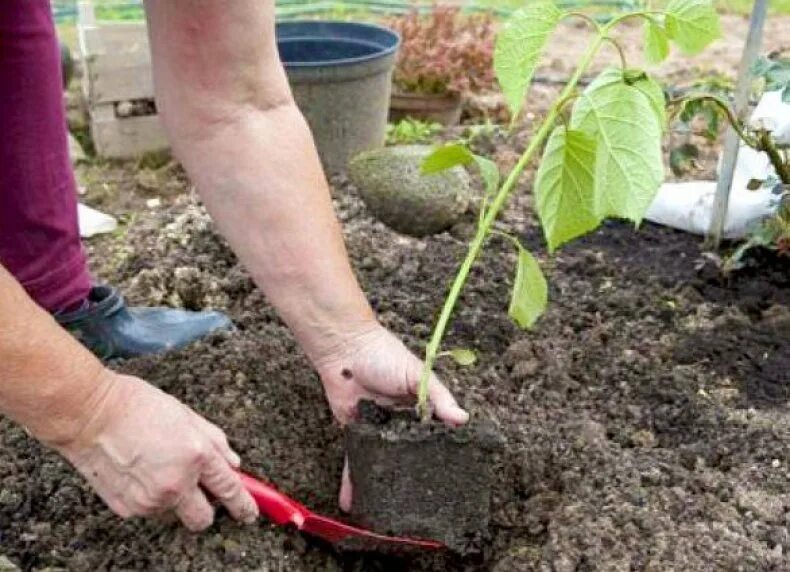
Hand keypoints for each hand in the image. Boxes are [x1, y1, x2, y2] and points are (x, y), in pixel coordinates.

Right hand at [56, 371, 258, 530]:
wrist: (88, 414)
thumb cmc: (135, 405)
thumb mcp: (186, 414)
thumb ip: (215, 441)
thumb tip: (233, 463)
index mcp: (196, 455)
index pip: (230, 490)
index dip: (245, 505)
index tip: (251, 513)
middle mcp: (176, 483)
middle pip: (204, 519)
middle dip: (208, 509)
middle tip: (202, 491)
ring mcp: (150, 499)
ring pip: (175, 513)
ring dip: (175, 499)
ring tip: (159, 466)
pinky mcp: (127, 508)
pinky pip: (150, 510)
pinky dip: (151, 497)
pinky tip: (140, 471)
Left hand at [313, 323, 468, 510]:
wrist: (344, 348)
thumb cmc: (384, 354)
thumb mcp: (418, 374)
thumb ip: (439, 398)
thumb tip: (463, 420)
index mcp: (418, 406)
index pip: (433, 433)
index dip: (440, 452)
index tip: (450, 476)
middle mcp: (398, 420)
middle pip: (406, 452)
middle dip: (412, 474)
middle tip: (421, 501)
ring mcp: (375, 428)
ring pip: (381, 460)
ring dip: (383, 482)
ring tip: (389, 510)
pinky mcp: (353, 433)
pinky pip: (354, 461)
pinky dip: (353, 481)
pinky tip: (354, 502)